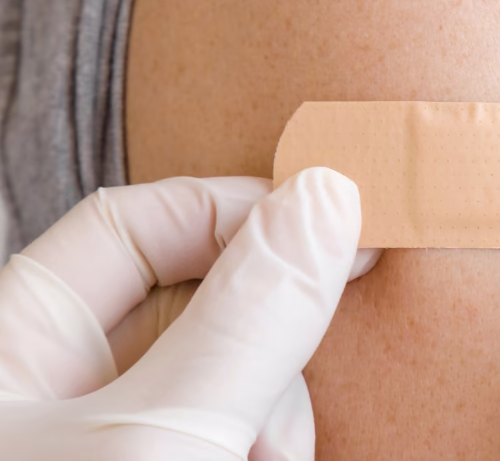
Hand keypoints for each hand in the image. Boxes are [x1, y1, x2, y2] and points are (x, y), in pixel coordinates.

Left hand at [0, 167, 379, 459]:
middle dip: (268, 339)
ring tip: (269, 460)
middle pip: (197, 302)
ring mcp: (110, 440)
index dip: (233, 212)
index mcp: (11, 347)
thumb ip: (245, 319)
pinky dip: (271, 446)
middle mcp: (55, 389)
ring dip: (277, 415)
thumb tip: (327, 197)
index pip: (128, 224)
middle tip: (303, 374)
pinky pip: (237, 428)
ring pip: (232, 376)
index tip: (333, 229)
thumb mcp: (161, 438)